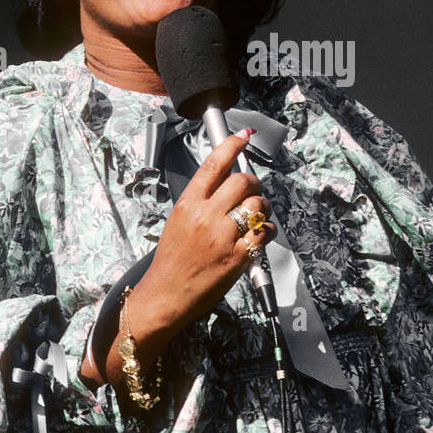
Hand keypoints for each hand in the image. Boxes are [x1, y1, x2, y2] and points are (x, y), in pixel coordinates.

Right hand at [104, 129, 277, 381]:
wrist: (164, 296)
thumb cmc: (171, 262)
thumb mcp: (178, 222)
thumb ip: (200, 202)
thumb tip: (225, 184)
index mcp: (188, 205)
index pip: (213, 164)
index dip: (231, 145)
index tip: (242, 136)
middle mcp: (205, 216)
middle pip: (242, 181)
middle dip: (254, 182)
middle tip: (253, 191)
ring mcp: (222, 237)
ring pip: (258, 204)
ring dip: (264, 206)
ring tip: (258, 215)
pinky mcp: (238, 257)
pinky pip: (265, 232)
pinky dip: (267, 230)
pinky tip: (260, 235)